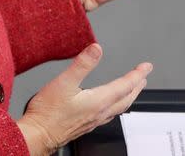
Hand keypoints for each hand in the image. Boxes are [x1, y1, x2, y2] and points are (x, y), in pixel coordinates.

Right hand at [17, 44, 150, 155]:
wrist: (37, 135)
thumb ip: (82, 64)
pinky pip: (109, 114)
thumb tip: (96, 49)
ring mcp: (94, 120)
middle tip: (144, 76)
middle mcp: (100, 113)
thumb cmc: (48, 113)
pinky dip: (116, 105)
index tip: (146, 66)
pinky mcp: (86, 125)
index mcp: (98, 101)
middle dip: (137, 86)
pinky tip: (109, 105)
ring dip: (128, 96)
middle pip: (126, 98)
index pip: (125, 85)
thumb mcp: (64, 82)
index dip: (137, 74)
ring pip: (119, 108)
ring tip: (132, 89)